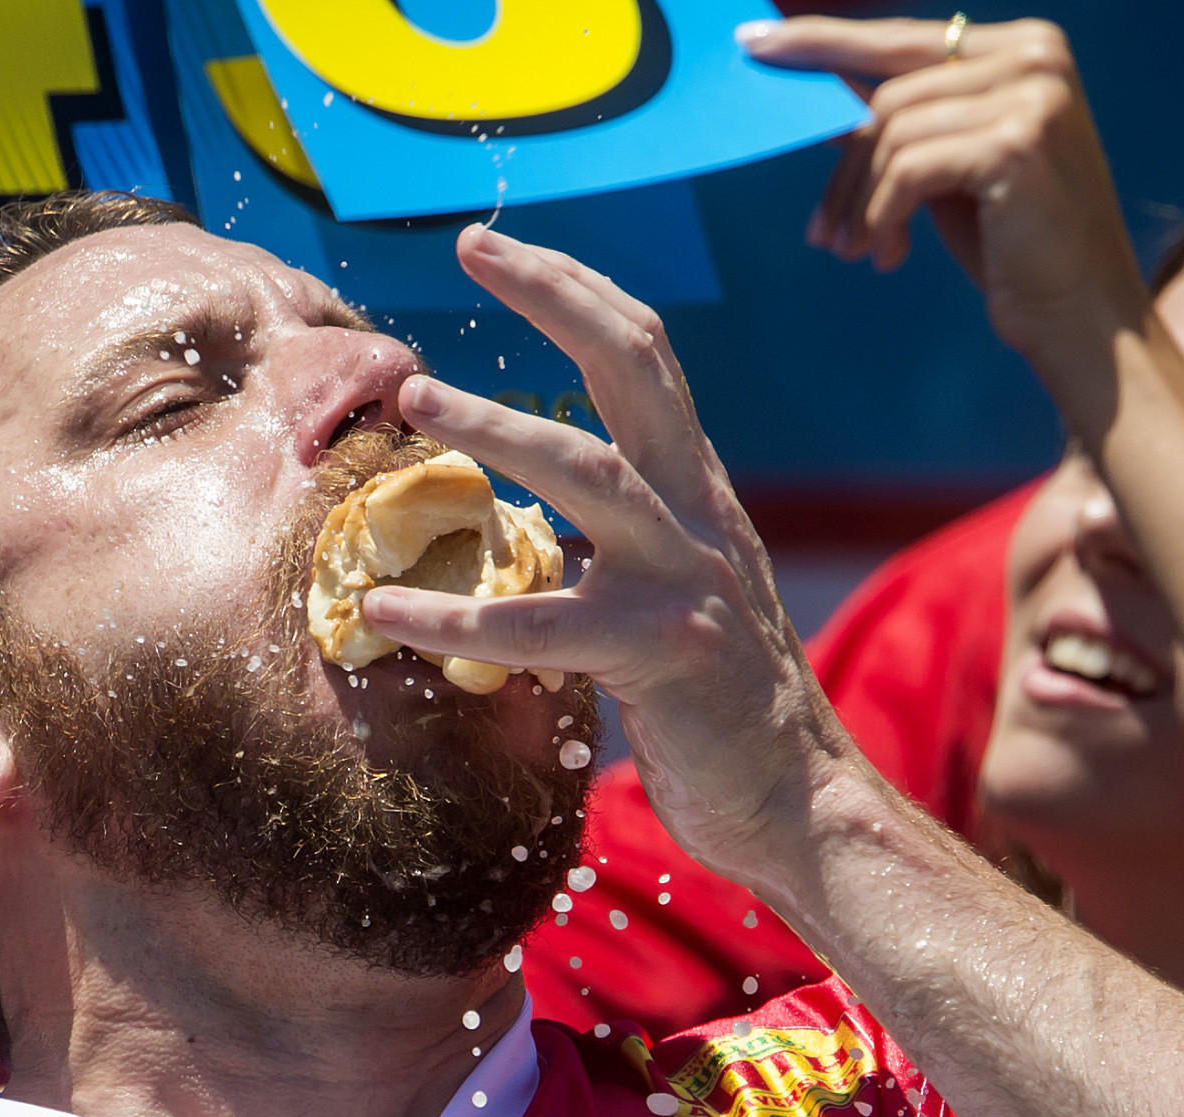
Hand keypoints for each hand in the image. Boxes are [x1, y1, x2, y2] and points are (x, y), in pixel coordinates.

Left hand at [358, 226, 857, 885]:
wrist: (799, 803)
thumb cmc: (719, 712)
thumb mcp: (674, 597)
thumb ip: (616, 548)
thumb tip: (524, 523)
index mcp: (698, 494)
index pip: (646, 357)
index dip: (576, 290)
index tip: (498, 248)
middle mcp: (701, 515)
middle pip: (638, 364)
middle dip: (555, 293)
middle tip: (472, 245)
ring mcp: (688, 579)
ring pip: (591, 471)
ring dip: (498, 423)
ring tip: (417, 395)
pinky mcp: (665, 654)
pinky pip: (542, 624)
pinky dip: (453, 613)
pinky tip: (383, 610)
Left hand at [739, 13, 1149, 381]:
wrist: (1082, 319)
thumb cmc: (1015, 250)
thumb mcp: (949, 171)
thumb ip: (903, 124)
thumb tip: (825, 96)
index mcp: (1025, 48)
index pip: (901, 38)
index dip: (824, 41)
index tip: (754, 44)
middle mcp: (1036, 56)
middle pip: (888, 93)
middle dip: (844, 168)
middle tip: (822, 233)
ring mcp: (1032, 95)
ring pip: (891, 133)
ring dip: (860, 203)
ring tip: (858, 252)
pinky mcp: (1016, 144)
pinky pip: (909, 169)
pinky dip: (884, 217)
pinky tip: (891, 256)